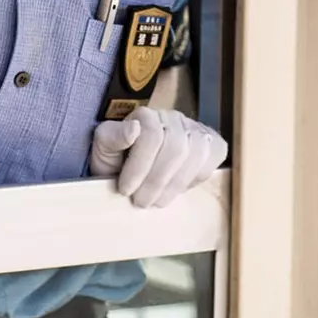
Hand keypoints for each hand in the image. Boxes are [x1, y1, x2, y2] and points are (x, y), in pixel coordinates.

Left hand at [89, 106, 227, 208]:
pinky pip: (214, 155)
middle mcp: (173, 118)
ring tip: (157, 200)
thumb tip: (133, 129)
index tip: (125, 189)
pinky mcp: (211, 143)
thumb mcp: (103, 150)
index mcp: (146, 116)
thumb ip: (112, 137)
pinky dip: (198, 176)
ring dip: (176, 184)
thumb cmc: (116, 161)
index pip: (153, 136)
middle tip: (142, 201)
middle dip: (156, 180)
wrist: (131, 172)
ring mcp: (194, 129)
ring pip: (197, 153)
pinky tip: (179, 187)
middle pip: (176, 147)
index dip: (139, 167)